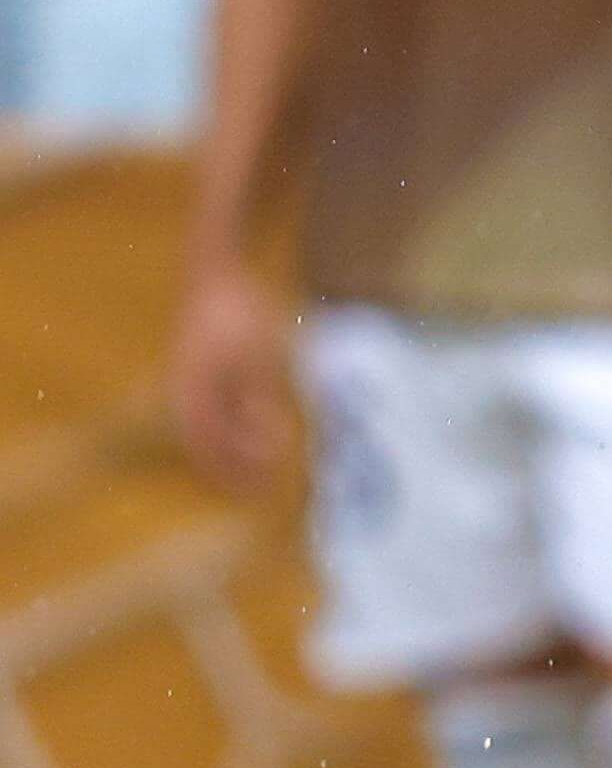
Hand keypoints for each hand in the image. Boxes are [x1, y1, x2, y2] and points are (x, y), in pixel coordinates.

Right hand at [166, 263, 295, 489]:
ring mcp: (192, 382)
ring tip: (266, 470)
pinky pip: (215, 412)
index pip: (211, 448)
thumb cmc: (241, 314)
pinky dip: (236, 429)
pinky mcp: (202, 373)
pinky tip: (261, 435)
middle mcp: (186, 393)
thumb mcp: (262, 360)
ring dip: (236, 452)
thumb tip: (269, 445)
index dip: (234, 473)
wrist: (217, 274)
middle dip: (234, 470)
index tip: (261, 491)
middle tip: (263, 493)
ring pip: (210, 431)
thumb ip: (262, 403)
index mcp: (195, 394)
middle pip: (207, 445)